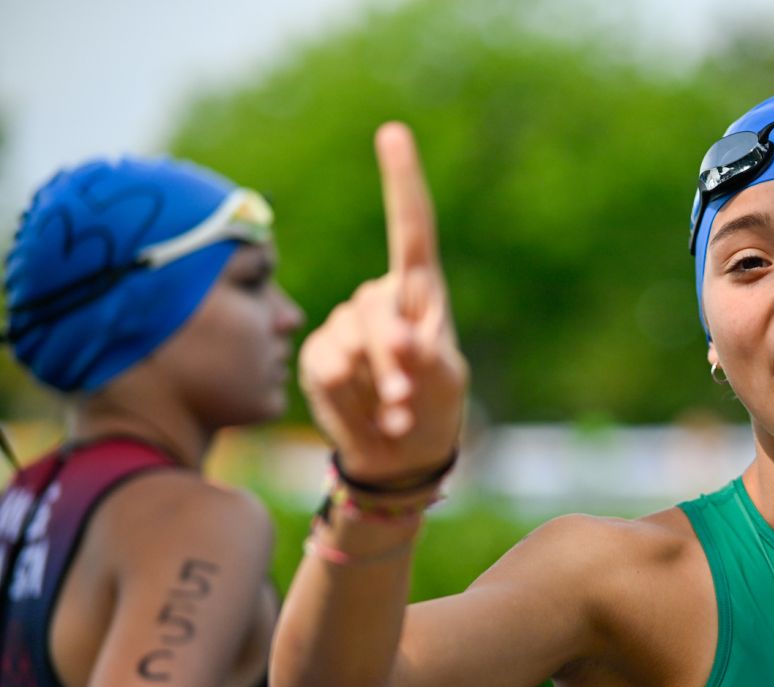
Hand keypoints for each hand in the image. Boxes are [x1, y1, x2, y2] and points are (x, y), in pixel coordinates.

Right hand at [298, 122, 468, 482]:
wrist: (401, 455)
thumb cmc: (435, 410)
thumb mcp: (445, 383)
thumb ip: (425, 359)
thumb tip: (396, 340)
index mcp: (420, 293)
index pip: (412, 228)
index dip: (402, 182)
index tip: (394, 133)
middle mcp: (378, 301)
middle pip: (374, 310)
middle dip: (391, 356)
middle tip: (405, 398)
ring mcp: (343, 327)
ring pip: (348, 343)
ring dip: (375, 385)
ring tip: (396, 414)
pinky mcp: (318, 356)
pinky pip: (327, 369)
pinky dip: (353, 400)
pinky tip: (372, 417)